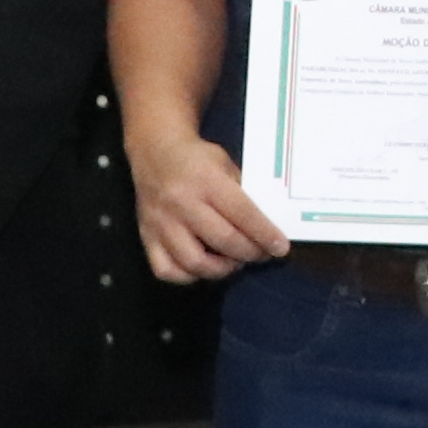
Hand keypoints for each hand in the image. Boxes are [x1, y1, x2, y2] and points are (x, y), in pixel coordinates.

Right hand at [127, 126, 287, 286]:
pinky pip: (166, 270)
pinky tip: (203, 267)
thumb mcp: (225, 164)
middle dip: (250, 253)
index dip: (264, 234)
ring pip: (194, 262)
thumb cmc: (197, 159)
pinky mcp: (145, 236)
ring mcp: (161, 223)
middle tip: (261, 254)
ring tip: (234, 262)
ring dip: (221, 269)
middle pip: (222, 240)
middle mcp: (181, 203)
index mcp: (206, 180)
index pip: (241, 213)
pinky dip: (188, 276)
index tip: (281, 248)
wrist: (154, 151)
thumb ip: (243, 193)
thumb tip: (267, 226)